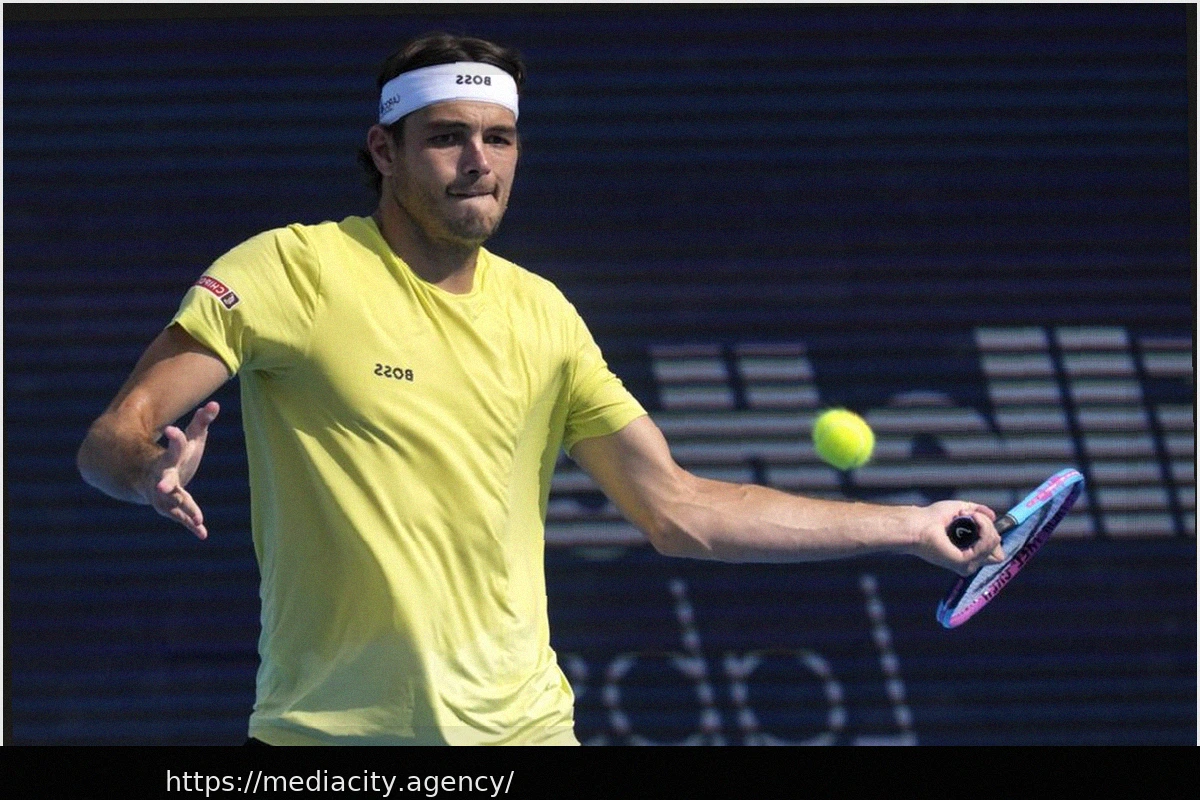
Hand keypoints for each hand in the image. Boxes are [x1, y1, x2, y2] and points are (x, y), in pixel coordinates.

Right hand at [140, 401, 219, 539]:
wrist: (154, 478)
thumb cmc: (177, 457)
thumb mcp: (190, 438)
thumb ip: (202, 422)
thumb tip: (215, 405)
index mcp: (170, 458)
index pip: (173, 448)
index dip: (174, 438)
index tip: (171, 429)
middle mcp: (164, 478)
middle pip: (164, 480)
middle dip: (164, 484)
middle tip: (161, 487)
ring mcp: (165, 495)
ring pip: (173, 504)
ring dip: (184, 510)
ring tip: (198, 519)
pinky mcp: (171, 508)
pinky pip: (181, 518)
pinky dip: (191, 525)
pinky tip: (203, 533)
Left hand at [909, 500, 1004, 575]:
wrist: (918, 523)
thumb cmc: (933, 517)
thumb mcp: (961, 510)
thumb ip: (979, 512)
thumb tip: (993, 516)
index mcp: (969, 555)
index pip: (996, 553)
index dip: (992, 535)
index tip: (978, 519)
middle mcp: (970, 563)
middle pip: (998, 551)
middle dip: (990, 530)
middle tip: (973, 516)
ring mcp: (967, 565)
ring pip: (994, 546)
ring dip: (986, 525)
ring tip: (968, 515)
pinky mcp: (963, 562)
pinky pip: (986, 546)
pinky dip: (983, 528)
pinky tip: (971, 518)